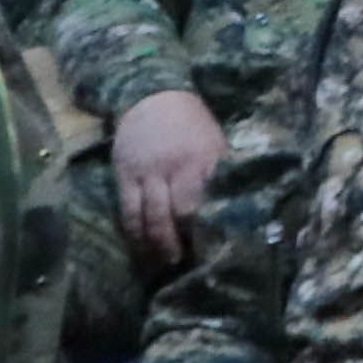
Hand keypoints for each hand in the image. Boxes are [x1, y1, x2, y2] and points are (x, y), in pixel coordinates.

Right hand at [108, 92, 226, 262]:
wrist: (153, 97)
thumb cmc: (191, 125)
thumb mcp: (214, 144)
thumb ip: (220, 174)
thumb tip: (237, 208)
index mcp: (205, 160)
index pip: (208, 201)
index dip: (210, 229)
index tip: (215, 251)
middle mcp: (177, 167)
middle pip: (180, 214)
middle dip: (184, 243)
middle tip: (189, 265)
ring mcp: (148, 172)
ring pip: (152, 217)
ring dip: (159, 245)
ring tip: (166, 265)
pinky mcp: (125, 175)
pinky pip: (128, 212)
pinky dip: (135, 234)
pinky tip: (141, 249)